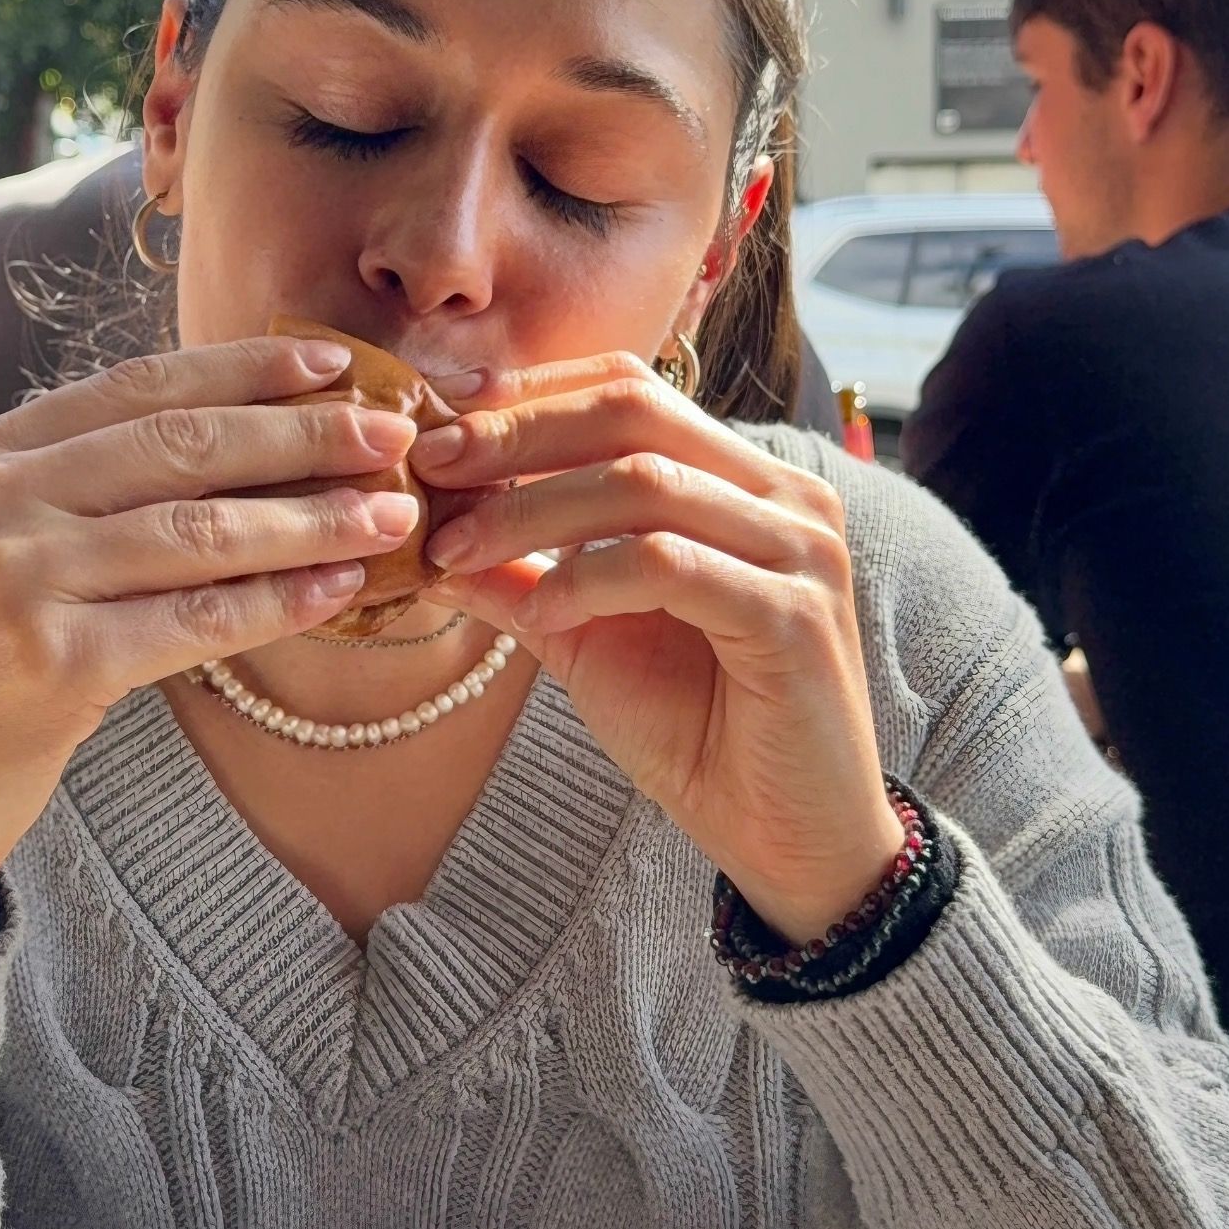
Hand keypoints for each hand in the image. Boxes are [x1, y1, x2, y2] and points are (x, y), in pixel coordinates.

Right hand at [0, 336, 420, 974]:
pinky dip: (277, 603)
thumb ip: (75, 492)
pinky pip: (196, 620)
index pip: (137, 389)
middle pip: (182, 446)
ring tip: (392, 517)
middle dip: (302, 437)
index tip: (333, 363)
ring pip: (202, 530)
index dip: (244, 371)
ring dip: (312, 522)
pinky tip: (339, 592)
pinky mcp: (50, 663)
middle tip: (393, 436)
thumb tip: (233, 442)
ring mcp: (15, 579)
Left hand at [414, 352, 903, 945]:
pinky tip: (542, 612)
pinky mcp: (793, 616)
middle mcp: (783, 499)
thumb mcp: (588, 641)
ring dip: (530, 511)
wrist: (788, 837)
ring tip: (456, 550)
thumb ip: (523, 579)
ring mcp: (798, 551)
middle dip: (517, 435)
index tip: (436, 435)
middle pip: (634, 413)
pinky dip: (587, 577)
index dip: (528, 399)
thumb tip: (430, 533)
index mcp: (742, 483)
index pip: (630, 390)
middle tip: (430, 468)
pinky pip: (668, 565)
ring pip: (643, 483)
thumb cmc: (699, 733)